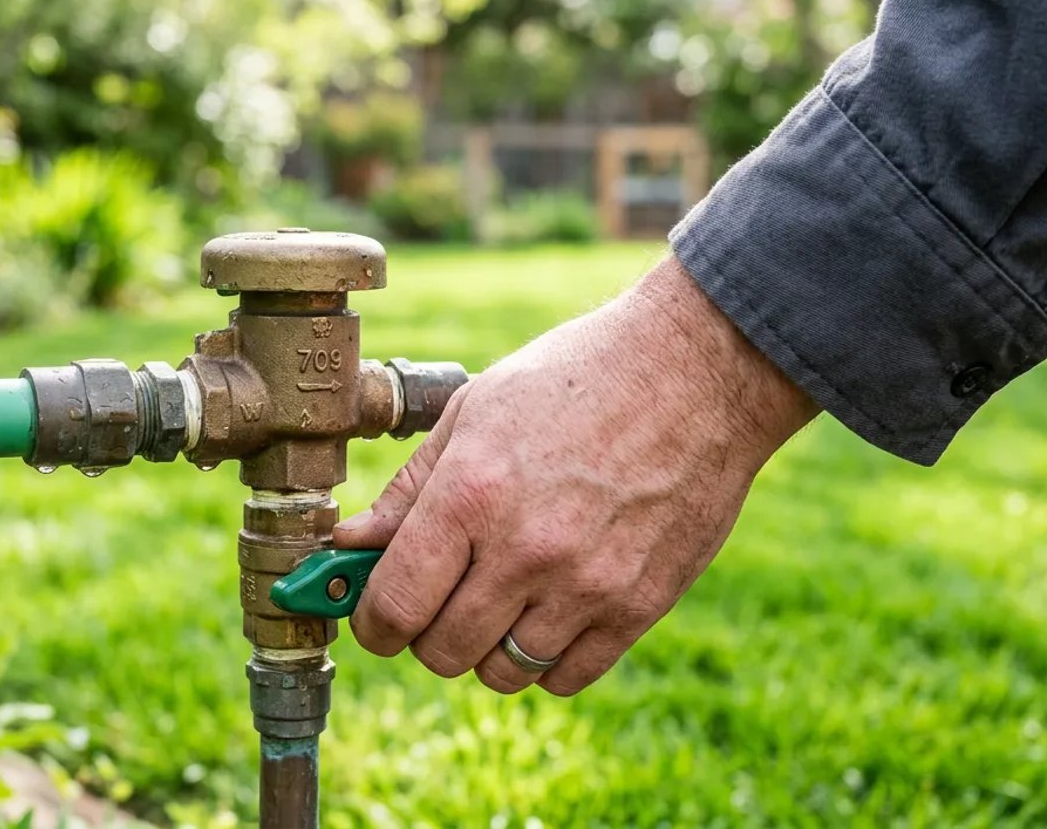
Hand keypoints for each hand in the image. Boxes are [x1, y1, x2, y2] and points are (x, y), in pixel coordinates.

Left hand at [336, 256, 817, 694]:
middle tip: (438, 599)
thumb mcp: (474, 412)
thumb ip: (409, 490)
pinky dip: (545, 660)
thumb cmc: (575, 377)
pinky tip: (546, 613)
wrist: (696, 370)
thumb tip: (350, 543)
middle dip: (425, 634)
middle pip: (442, 651)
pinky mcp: (640, 605)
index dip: (372, 623)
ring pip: (503, 672)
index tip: (376, 616)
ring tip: (498, 599)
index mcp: (472, 494)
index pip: (395, 605)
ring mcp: (587, 584)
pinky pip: (567, 677)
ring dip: (486, 647)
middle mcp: (526, 549)